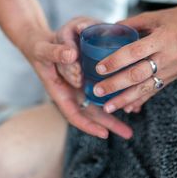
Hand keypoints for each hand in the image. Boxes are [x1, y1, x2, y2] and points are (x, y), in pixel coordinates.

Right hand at [22, 21, 131, 139]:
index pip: (75, 115)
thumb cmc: (41, 50)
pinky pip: (105, 85)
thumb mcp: (43, 51)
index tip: (104, 134)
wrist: (44, 43)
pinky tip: (131, 91)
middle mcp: (74, 92)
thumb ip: (55, 53)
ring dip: (117, 106)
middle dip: (110, 124)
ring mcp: (83, 85)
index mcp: (61, 93)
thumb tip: (71, 54)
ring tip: (135, 111)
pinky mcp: (91, 74)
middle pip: (93, 113)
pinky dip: (117, 89)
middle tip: (128, 134)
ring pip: (101, 100)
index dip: (89, 126)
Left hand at [92, 1, 176, 113]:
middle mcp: (168, 57)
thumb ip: (131, 24)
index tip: (99, 68)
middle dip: (116, 85)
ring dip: (125, 99)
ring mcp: (172, 70)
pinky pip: (154, 91)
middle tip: (97, 90)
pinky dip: (139, 101)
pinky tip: (126, 108)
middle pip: (138, 74)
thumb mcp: (154, 16)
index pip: (135, 52)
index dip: (116, 61)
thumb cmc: (176, 19)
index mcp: (163, 39)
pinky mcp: (173, 78)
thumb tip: (106, 31)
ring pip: (145, 88)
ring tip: (108, 107)